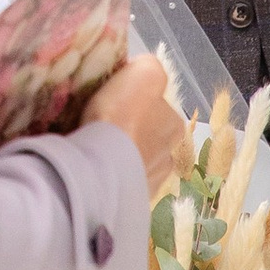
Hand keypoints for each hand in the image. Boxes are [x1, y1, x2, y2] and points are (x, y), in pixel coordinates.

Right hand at [83, 53, 191, 197]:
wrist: (100, 167)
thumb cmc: (122, 115)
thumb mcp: (144, 72)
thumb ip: (149, 68)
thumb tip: (143, 73)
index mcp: (174, 124)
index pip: (158, 107)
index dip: (136, 102)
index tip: (114, 101)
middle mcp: (169, 156)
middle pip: (149, 137)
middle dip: (132, 133)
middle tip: (104, 125)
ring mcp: (149, 182)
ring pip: (135, 163)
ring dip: (122, 157)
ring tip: (97, 150)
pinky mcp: (129, 200)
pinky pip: (120, 182)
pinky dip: (111, 176)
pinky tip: (95, 169)